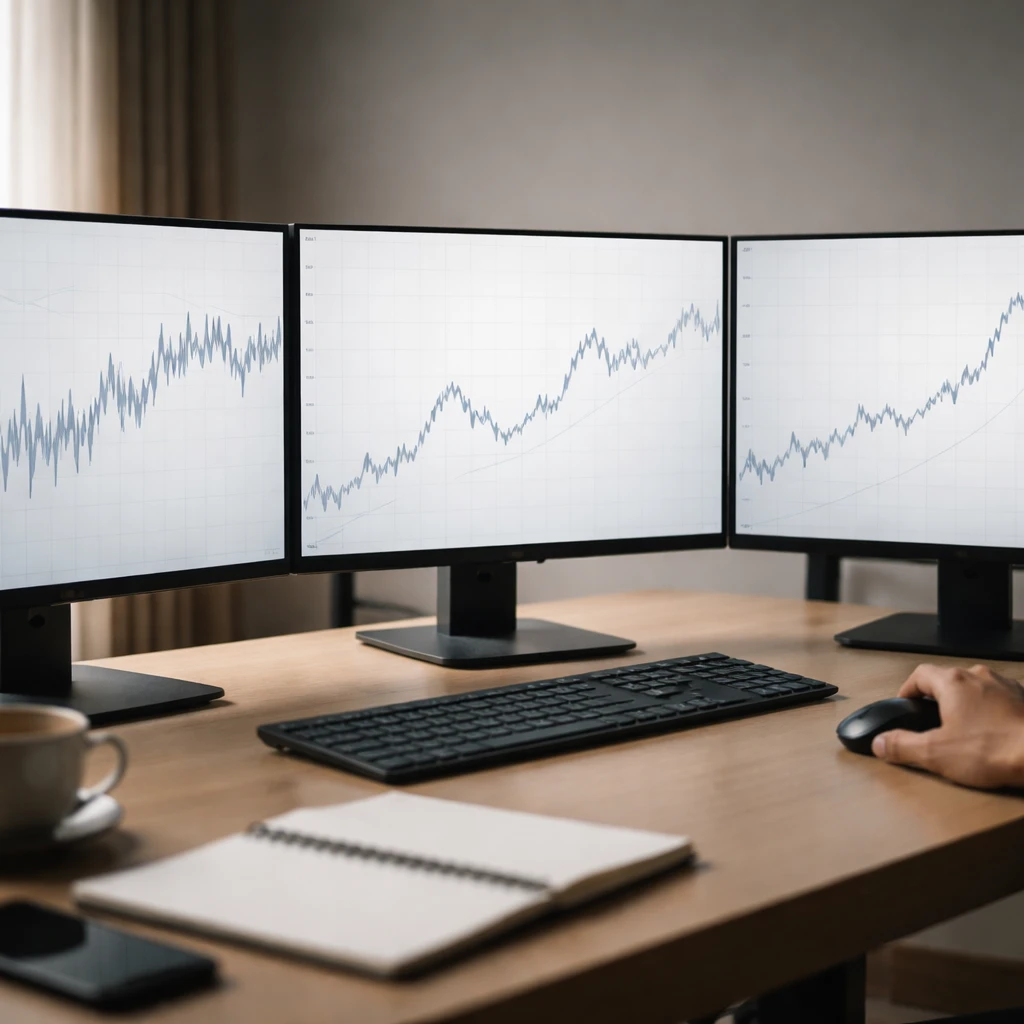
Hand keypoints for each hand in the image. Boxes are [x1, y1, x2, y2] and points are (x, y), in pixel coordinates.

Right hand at [871, 663, 1023, 788]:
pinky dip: (993, 712)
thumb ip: (903, 746)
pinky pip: (1002, 700)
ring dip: (968, 703)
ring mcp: (1007, 686)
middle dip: (938, 699)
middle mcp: (980, 677)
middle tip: (933, 720)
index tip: (905, 703)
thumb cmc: (997, 750)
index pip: (919, 674)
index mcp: (953, 683)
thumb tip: (880, 742)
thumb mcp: (936, 754)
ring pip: (977, 688)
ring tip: (965, 728)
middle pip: (948, 679)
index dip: (907, 689)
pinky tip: (993, 732)